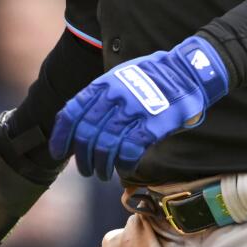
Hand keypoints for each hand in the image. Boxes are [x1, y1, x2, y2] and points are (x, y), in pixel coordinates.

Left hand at [49, 36, 229, 179]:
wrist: (187, 72)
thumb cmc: (152, 78)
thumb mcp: (120, 77)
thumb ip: (100, 97)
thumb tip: (80, 125)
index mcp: (103, 84)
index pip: (71, 113)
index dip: (61, 136)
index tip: (59, 153)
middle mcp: (114, 97)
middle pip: (86, 134)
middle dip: (82, 157)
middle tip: (86, 170)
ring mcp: (133, 110)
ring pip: (105, 146)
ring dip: (101, 166)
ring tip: (102, 174)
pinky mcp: (152, 125)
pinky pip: (129, 151)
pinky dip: (124, 164)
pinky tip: (124, 168)